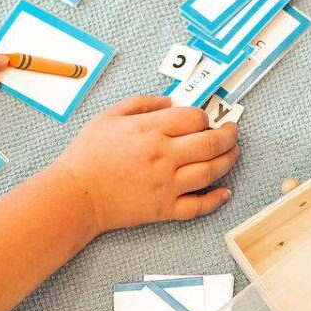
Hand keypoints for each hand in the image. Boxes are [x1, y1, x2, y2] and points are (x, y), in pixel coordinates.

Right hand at [49, 95, 238, 232]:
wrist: (76, 195)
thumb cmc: (88, 154)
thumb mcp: (109, 116)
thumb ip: (142, 104)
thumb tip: (170, 102)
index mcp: (151, 130)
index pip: (194, 118)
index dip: (204, 116)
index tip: (203, 119)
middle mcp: (164, 156)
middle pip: (211, 143)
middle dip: (228, 135)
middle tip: (232, 131)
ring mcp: (167, 184)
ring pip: (212, 171)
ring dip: (229, 160)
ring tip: (233, 153)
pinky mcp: (165, 209)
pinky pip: (199, 206)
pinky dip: (216, 199)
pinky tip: (225, 191)